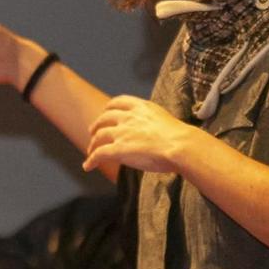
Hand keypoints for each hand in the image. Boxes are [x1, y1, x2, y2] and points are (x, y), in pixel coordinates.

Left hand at [83, 96, 198, 174]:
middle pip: (105, 118)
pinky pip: (99, 154)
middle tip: (94, 132)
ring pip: (99, 136)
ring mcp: (122, 133)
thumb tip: (152, 130)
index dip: (109, 108)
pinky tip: (87, 166)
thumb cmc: (180, 137)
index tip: (106, 111)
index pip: (119, 102)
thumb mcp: (164, 119)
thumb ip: (152, 121)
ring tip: (91, 151)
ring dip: (93, 144)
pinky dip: (91, 160)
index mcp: (141, 107)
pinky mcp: (118, 149)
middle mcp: (128, 117)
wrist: (180, 145)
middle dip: (97, 125)